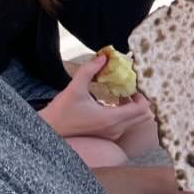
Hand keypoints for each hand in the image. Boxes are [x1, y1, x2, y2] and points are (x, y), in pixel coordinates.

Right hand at [40, 55, 154, 141]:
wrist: (49, 131)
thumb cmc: (61, 112)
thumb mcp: (74, 88)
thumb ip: (89, 71)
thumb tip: (103, 57)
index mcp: (110, 119)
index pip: (142, 109)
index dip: (143, 95)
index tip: (134, 85)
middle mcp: (115, 129)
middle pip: (143, 116)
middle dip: (141, 101)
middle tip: (131, 89)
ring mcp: (112, 135)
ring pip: (135, 121)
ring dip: (132, 107)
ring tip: (121, 93)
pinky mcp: (107, 136)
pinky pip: (125, 124)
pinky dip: (125, 113)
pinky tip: (112, 102)